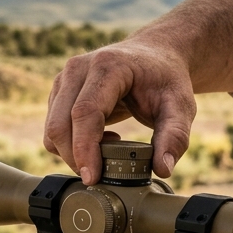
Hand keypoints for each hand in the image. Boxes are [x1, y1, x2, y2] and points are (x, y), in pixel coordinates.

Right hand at [42, 0, 232, 184]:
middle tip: (103, 175)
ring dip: (74, 152)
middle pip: (60, 124)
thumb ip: (175, 137)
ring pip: (52, 129)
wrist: (153, 55)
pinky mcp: (59, 91)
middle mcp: (78, 69)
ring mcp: (64, 78)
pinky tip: (101, 138)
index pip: (85, 113)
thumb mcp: (181, 107)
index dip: (85, 149)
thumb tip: (162, 169)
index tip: (93, 178)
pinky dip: (71, 144)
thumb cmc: (166, 80)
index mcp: (108, 66)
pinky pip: (53, 128)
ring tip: (111, 147)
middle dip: (76, 159)